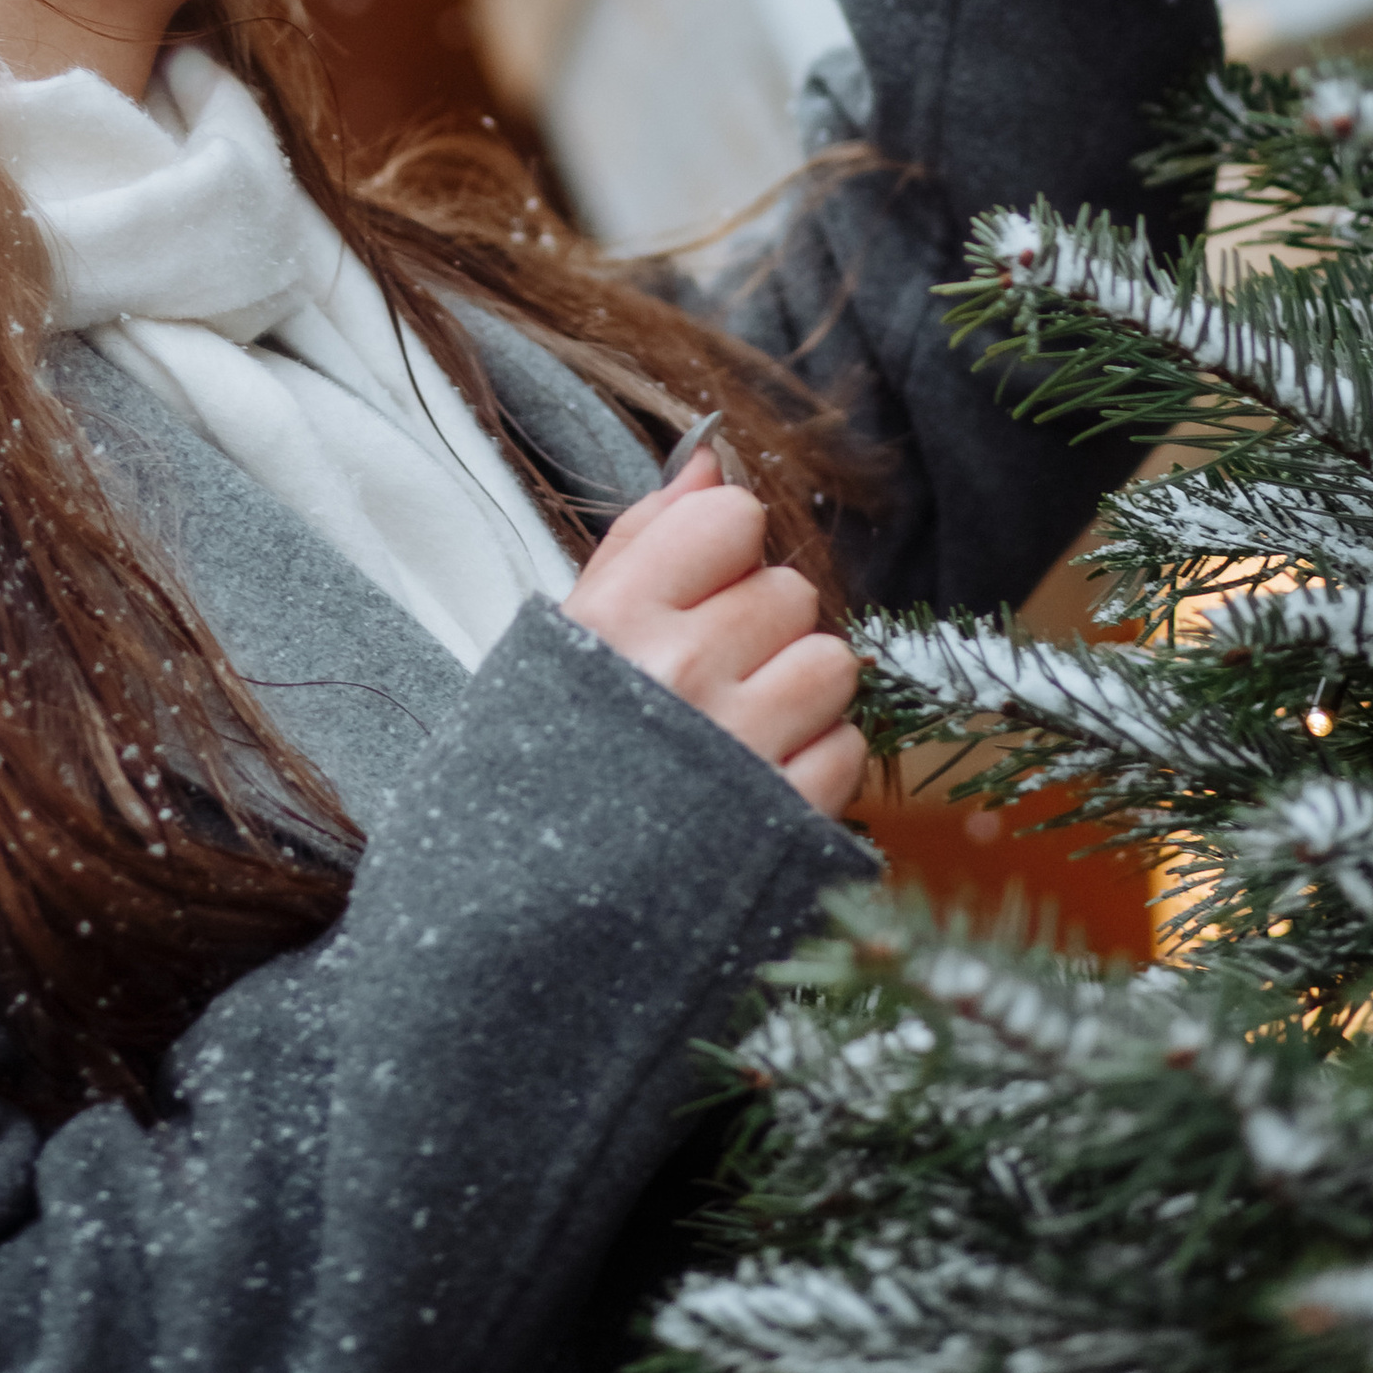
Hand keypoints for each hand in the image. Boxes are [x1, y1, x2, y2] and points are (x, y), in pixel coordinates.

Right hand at [563, 456, 865, 818]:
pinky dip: (814, 761)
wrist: (524, 911)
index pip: (731, 517)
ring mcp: (739, 746)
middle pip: (789, 590)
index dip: (723, 548)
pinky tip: (759, 778)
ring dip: (800, 690)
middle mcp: (681, 671)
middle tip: (712, 675)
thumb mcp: (572, 637)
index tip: (697, 590)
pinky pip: (848, 747)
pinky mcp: (784, 818)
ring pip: (834, 662)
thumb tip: (708, 461)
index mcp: (617, 617)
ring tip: (743, 725)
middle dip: (761, 625)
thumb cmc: (549, 758)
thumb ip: (644, 541)